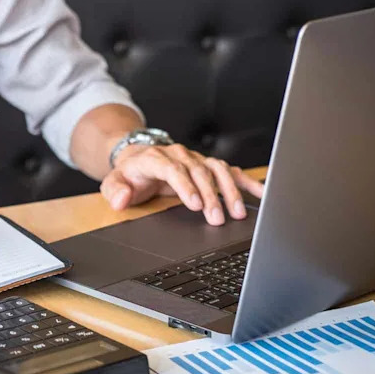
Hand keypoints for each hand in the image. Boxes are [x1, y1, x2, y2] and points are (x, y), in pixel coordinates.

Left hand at [100, 144, 263, 225]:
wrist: (139, 158)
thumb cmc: (130, 173)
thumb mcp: (114, 182)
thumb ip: (116, 191)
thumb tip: (122, 199)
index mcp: (156, 158)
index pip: (173, 170)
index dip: (186, 186)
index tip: (195, 205)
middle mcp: (179, 155)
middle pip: (199, 172)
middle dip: (210, 195)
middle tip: (217, 218)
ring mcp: (196, 159)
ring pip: (217, 170)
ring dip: (229, 191)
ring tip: (238, 212)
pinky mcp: (207, 166)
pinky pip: (229, 171)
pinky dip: (246, 181)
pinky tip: (260, 193)